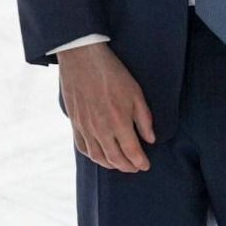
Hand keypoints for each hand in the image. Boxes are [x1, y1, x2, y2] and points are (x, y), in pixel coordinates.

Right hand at [58, 42, 155, 172]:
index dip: (140, 162)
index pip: (132, 153)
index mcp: (119, 122)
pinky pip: (82, 147)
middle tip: (135, 167)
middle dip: (128, 167)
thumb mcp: (135, 93)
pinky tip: (100, 155)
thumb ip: (144, 119)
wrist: (82, 58)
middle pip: (116, 159)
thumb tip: (150, 139)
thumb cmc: (112, 73)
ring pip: (98, 157)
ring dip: (111, 165)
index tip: (146, 165)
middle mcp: (101, 129)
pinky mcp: (75, 122)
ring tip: (119, 164)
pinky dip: (92, 156)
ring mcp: (85, 127)